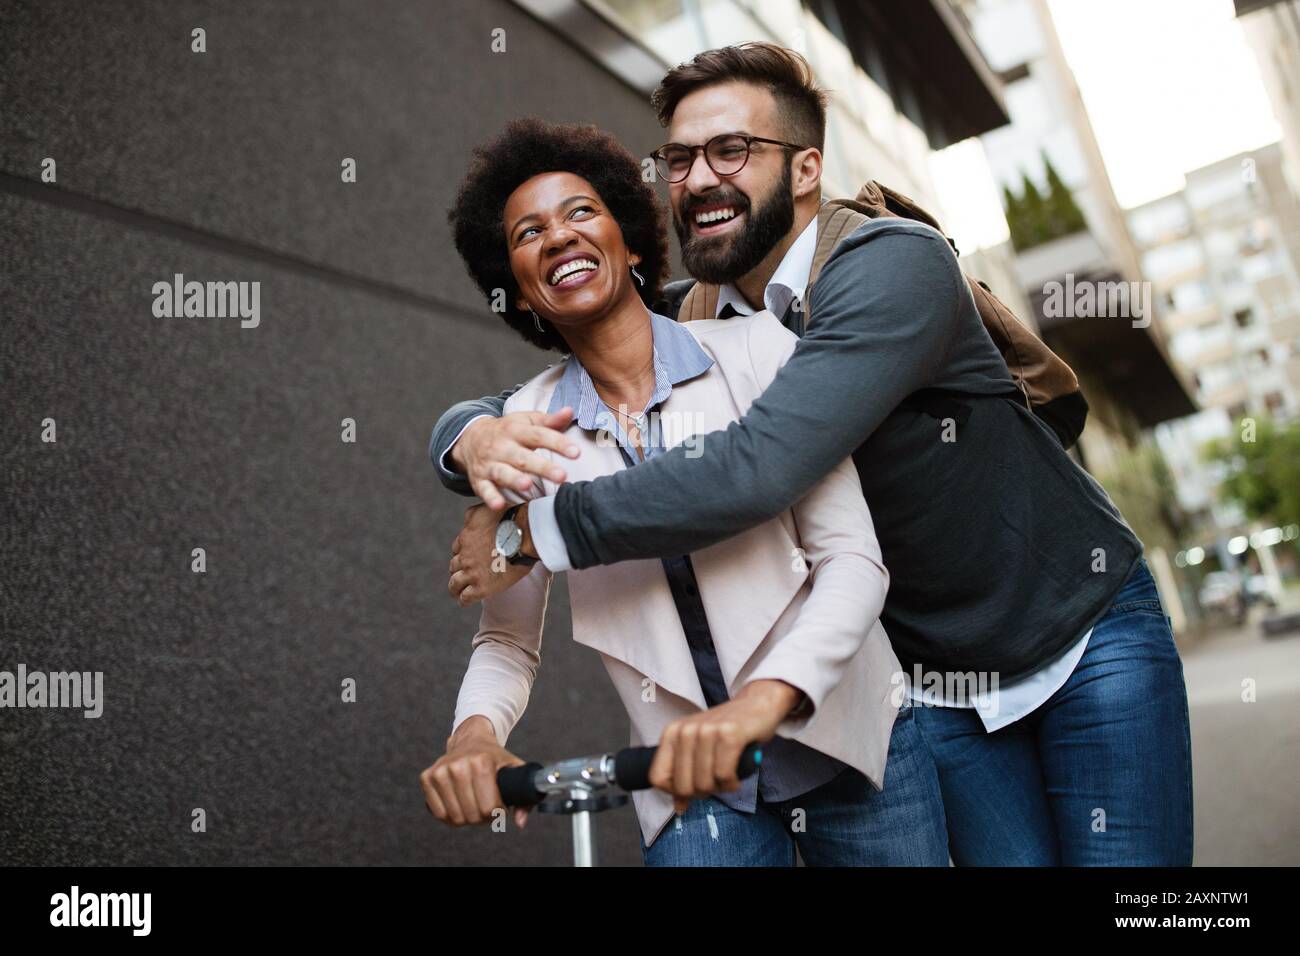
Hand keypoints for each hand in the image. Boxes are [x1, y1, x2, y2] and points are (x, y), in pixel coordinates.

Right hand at [420, 716, 531, 828]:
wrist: (471, 740)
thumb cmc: (495, 759)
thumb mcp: (515, 771)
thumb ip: (525, 798)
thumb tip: (520, 823)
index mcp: (481, 762)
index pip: (488, 808)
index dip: (497, 812)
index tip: (499, 804)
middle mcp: (458, 765)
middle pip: (471, 815)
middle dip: (482, 817)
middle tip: (486, 805)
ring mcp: (440, 771)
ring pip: (454, 817)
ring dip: (466, 817)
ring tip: (473, 804)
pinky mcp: (426, 777)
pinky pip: (438, 813)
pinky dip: (449, 816)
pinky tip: (458, 805)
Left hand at [449, 502, 534, 606]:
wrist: (524, 535)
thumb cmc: (509, 520)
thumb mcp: (484, 510)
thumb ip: (472, 515)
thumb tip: (466, 520)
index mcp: (466, 538)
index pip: (457, 548)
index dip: (462, 553)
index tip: (467, 558)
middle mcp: (465, 556)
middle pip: (454, 566)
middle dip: (458, 570)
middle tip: (463, 575)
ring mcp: (472, 572)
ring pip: (454, 583)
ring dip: (455, 587)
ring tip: (457, 592)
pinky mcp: (481, 587)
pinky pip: (465, 597)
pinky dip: (463, 600)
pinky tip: (464, 601)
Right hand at [451, 409, 579, 510]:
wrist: (471, 438)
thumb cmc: (508, 431)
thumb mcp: (526, 421)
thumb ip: (550, 421)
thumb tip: (570, 411)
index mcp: (516, 430)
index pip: (539, 435)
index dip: (558, 443)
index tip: (576, 452)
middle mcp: (502, 447)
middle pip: (523, 457)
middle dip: (542, 467)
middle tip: (562, 476)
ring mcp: (490, 464)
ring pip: (503, 473)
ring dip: (514, 480)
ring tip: (527, 485)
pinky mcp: (480, 480)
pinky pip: (485, 490)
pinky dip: (491, 498)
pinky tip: (499, 505)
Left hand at [648, 680, 801, 813]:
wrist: (756, 705)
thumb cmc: (725, 731)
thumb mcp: (698, 749)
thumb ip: (684, 776)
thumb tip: (679, 808)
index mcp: (672, 733)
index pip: (657, 777)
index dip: (674, 791)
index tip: (691, 788)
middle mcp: (686, 730)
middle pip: (683, 786)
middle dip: (702, 793)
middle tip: (715, 781)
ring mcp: (707, 731)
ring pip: (704, 783)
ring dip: (720, 788)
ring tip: (727, 775)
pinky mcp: (729, 734)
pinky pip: (724, 776)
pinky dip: (733, 783)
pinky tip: (737, 775)